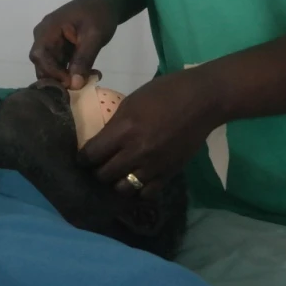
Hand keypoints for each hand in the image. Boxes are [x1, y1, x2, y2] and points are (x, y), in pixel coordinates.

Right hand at [30, 0, 117, 89]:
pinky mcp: (59, 48)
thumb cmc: (98, 14)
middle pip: (42, 64)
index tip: (70, 83)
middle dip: (60, 78)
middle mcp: (44, 37)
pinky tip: (89, 74)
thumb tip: (74, 84)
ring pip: (52, 68)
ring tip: (89, 79)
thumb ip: (83, 59)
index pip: (40, 55)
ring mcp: (51, 43)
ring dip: (68, 77)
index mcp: (48, 29)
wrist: (103, 2)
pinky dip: (72, 72)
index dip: (52, 72)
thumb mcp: (94, 36)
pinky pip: (60, 65)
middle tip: (81, 86)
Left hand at [80, 69, 222, 197]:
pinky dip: (139, 189)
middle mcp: (136, 151)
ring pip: (123, 188)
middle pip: (103, 175)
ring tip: (118, 175)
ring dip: (117, 182)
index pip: (91, 155)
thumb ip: (116, 124)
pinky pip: (146, 193)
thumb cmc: (165, 92)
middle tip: (99, 166)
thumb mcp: (132, 101)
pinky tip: (138, 180)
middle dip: (97, 171)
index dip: (82, 159)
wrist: (202, 100)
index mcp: (124, 129)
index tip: (82, 158)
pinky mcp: (169, 173)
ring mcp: (153, 165)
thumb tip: (102, 141)